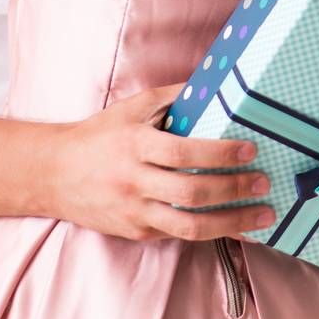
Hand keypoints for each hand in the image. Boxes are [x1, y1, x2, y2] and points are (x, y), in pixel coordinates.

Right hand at [49, 82, 274, 240]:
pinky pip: (180, 235)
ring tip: (262, 214)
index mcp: (135, 144)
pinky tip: (236, 226)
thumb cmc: (99, 136)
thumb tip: (213, 83)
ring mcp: (135, 211)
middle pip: (192, 192)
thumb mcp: (131, 108)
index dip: (220, 153)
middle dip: (234, 188)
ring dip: (232, 222)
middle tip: (264, 182)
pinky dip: (212, 232)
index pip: (184, 152)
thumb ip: (172, 96)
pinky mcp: (137, 232)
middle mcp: (134, 181)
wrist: (54, 174)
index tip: (250, 150)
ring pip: (190, 225)